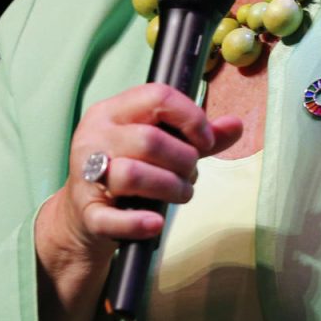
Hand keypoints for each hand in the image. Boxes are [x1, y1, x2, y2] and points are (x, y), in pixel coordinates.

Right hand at [45, 81, 243, 258]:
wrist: (84, 214)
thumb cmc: (129, 169)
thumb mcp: (162, 146)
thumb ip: (197, 136)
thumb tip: (236, 125)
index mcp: (112, 111)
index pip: (157, 96)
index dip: (191, 118)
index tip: (205, 141)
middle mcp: (94, 136)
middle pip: (148, 139)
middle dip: (184, 160)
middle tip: (191, 173)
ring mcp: (86, 174)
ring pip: (132, 174)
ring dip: (171, 188)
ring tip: (181, 194)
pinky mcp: (87, 213)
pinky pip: (110, 218)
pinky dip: (139, 223)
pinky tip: (156, 224)